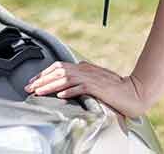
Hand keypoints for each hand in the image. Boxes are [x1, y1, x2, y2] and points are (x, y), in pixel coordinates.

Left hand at [23, 61, 149, 118]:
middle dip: (41, 79)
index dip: (44, 74)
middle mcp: (85, 70)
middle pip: (58, 72)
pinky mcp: (98, 87)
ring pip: (65, 79)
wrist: (134, 92)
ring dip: (50, 85)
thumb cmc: (116, 89)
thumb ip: (83, 77)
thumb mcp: (96, 80)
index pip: (59, 67)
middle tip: (29, 87)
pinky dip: (69, 91)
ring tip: (38, 91)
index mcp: (84, 67)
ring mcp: (91, 78)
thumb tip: (69, 79)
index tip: (33, 81)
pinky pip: (81, 87)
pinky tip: (61, 95)